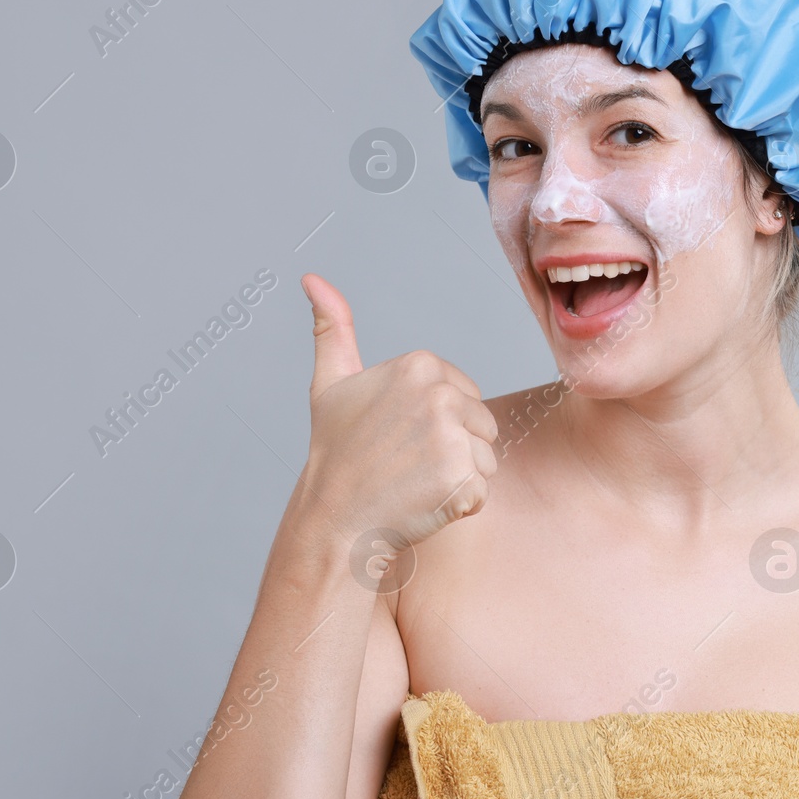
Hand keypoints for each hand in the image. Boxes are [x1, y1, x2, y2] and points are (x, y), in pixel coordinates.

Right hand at [296, 273, 498, 548]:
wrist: (332, 520)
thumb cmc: (335, 454)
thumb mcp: (331, 383)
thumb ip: (333, 328)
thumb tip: (313, 279)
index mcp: (419, 365)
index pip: (465, 396)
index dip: (436, 424)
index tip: (398, 437)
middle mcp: (439, 394)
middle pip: (482, 425)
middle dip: (452, 449)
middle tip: (405, 464)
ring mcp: (452, 437)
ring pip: (486, 458)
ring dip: (457, 478)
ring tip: (412, 483)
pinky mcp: (463, 479)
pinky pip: (482, 492)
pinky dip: (458, 506)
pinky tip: (421, 504)